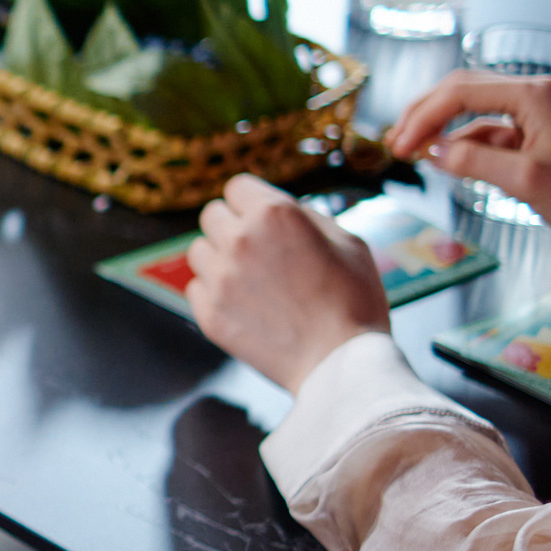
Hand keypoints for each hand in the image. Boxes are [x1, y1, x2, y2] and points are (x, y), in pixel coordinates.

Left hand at [185, 175, 390, 391]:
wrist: (341, 363)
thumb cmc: (354, 301)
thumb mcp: (348, 242)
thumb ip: (307, 217)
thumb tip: (283, 210)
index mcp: (274, 214)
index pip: (237, 187)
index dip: (251, 201)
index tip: (261, 217)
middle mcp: (239, 240)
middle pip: (212, 215)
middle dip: (232, 226)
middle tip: (258, 249)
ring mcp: (220, 278)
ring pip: (198, 251)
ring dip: (219, 258)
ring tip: (251, 279)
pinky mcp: (209, 312)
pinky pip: (196, 287)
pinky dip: (214, 292)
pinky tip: (244, 304)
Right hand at [390, 70, 550, 246]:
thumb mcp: (525, 181)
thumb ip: (472, 162)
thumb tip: (429, 151)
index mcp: (533, 95)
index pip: (459, 92)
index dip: (422, 117)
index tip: (399, 147)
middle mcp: (534, 93)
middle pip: (462, 89)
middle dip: (424, 113)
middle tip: (394, 141)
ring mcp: (535, 112)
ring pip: (472, 108)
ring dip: (439, 126)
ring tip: (409, 149)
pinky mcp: (535, 132)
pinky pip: (488, 129)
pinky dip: (462, 142)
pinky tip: (443, 159)